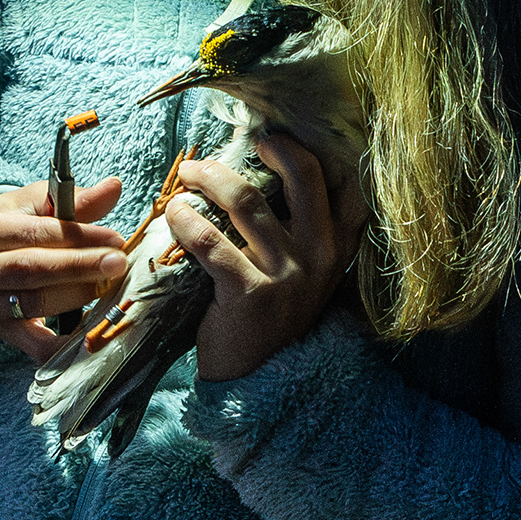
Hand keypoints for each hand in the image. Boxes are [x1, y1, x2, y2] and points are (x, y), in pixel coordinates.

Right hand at [0, 175, 126, 359]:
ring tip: (108, 285)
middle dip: (79, 266)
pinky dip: (63, 345)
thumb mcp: (31, 203)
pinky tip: (89, 336)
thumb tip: (113, 188)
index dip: (74, 236)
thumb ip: (72, 200)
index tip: (113, 239)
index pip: (29, 234)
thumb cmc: (7, 223)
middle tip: (117, 263)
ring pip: (33, 304)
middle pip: (29, 270)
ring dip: (77, 295)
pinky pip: (34, 345)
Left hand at [166, 133, 367, 381]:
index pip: (347, 184)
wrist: (256, 381)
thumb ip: (297, 230)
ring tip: (188, 175)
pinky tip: (173, 213)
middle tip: (231, 147)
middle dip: (267, 148)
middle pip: (302, 175)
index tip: (277, 137)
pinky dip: (187, 221)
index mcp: (338, 246)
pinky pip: (211, 243)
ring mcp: (289, 276)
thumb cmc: (271, 316)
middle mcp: (321, 256)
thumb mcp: (300, 273)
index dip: (312, 151)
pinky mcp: (251, 295)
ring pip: (248, 203)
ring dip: (210, 179)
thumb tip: (263, 171)